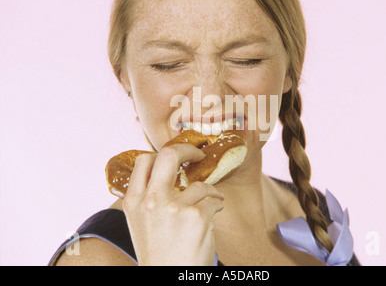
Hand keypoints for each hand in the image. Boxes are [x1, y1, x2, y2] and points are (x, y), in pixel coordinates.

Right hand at [122, 144, 224, 265]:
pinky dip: (217, 203)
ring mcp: (174, 208)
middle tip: (198, 153)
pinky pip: (213, 199)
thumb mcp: (141, 222)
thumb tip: (166, 171)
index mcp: (134, 201)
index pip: (144, 161)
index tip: (177, 155)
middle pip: (168, 154)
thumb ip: (148, 196)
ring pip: (200, 184)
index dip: (163, 153)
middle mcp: (151, 201)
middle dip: (187, 149)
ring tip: (211, 202)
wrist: (168, 278)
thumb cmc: (158, 252)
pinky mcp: (196, 217)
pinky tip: (213, 214)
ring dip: (210, 192)